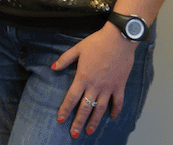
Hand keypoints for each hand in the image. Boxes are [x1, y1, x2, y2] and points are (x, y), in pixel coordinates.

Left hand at [51, 23, 136, 137]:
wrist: (118, 39)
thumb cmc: (97, 42)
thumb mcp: (78, 48)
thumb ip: (65, 59)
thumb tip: (53, 67)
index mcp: (83, 77)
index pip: (72, 97)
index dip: (65, 109)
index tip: (60, 120)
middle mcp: (95, 85)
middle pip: (85, 108)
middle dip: (78, 122)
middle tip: (74, 134)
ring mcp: (108, 87)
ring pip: (100, 109)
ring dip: (94, 121)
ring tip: (89, 131)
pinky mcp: (119, 86)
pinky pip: (118, 102)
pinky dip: (115, 111)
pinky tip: (112, 117)